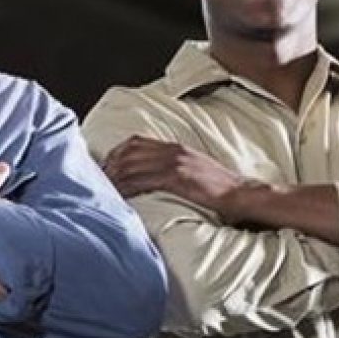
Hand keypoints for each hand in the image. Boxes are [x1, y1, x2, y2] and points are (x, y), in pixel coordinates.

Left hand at [102, 135, 242, 214]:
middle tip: (98, 179)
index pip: (136, 141)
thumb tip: (155, 174)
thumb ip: (175, 166)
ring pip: (133, 165)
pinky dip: (128, 187)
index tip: (105, 165)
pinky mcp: (177, 178)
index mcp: (176, 147)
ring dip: (114, 177)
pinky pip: (144, 180)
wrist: (240, 193)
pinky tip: (119, 196)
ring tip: (103, 189)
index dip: (116, 152)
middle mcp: (173, 151)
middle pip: (129, 151)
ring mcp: (175, 163)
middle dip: (110, 164)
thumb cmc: (219, 187)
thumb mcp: (194, 169)